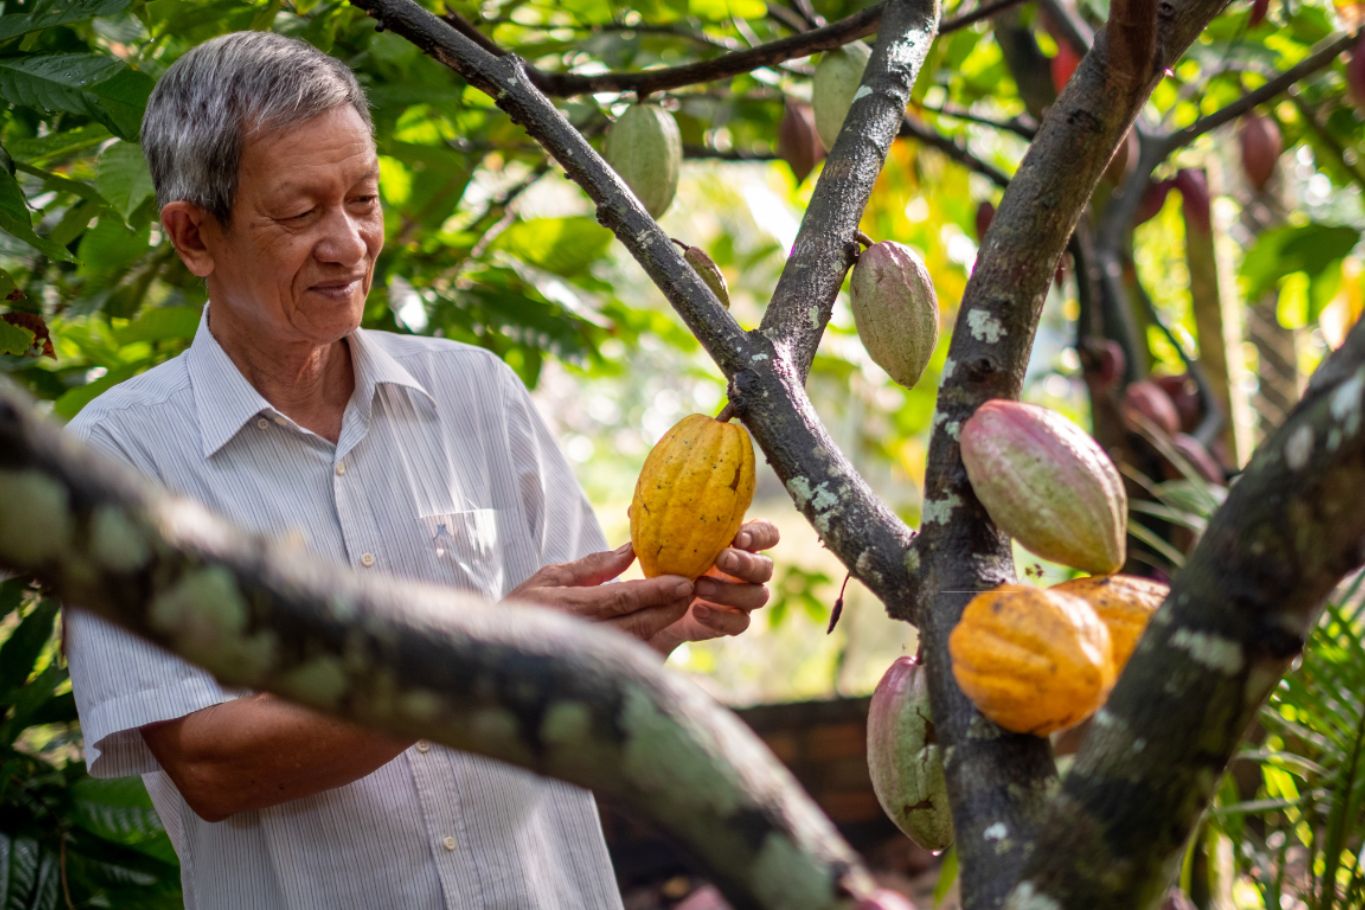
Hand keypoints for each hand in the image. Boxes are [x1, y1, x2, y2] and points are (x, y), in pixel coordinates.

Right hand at [505, 544, 693, 641]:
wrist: (496, 655)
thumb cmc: (522, 608)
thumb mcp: (551, 577)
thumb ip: (592, 566)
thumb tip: (630, 551)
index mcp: (572, 607)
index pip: (625, 598)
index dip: (658, 591)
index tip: (684, 582)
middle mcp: (584, 636)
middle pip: (640, 622)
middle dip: (670, 607)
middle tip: (694, 591)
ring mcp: (590, 659)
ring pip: (639, 641)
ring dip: (665, 623)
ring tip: (683, 605)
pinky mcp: (594, 674)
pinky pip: (630, 658)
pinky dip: (650, 641)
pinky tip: (663, 627)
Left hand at [648, 519, 778, 656]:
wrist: (661, 606)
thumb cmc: (669, 562)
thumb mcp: (663, 543)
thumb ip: (657, 525)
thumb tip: (634, 509)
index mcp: (741, 544)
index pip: (768, 534)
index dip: (759, 535)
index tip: (738, 536)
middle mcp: (749, 571)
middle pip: (765, 567)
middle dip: (745, 563)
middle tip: (720, 558)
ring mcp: (744, 598)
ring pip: (758, 596)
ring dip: (730, 591)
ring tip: (699, 586)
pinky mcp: (734, 621)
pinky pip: (740, 623)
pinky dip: (720, 618)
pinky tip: (698, 610)